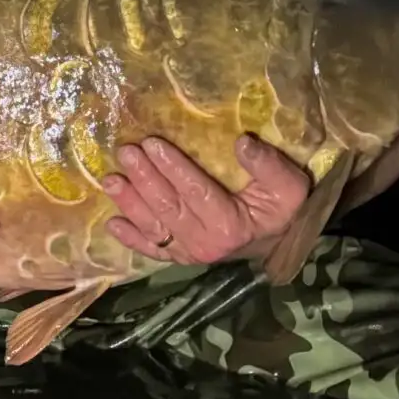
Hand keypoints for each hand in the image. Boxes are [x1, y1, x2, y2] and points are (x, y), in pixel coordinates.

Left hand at [100, 134, 310, 266]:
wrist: (276, 242)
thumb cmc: (280, 209)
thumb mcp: (288, 187)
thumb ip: (269, 165)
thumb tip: (242, 142)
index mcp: (230, 226)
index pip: (195, 192)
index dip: (173, 167)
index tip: (152, 144)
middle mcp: (205, 244)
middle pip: (168, 207)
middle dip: (144, 179)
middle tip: (126, 152)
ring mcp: (189, 253)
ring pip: (154, 226)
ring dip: (130, 203)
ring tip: (110, 180)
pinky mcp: (179, 256)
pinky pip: (152, 249)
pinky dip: (131, 238)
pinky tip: (112, 224)